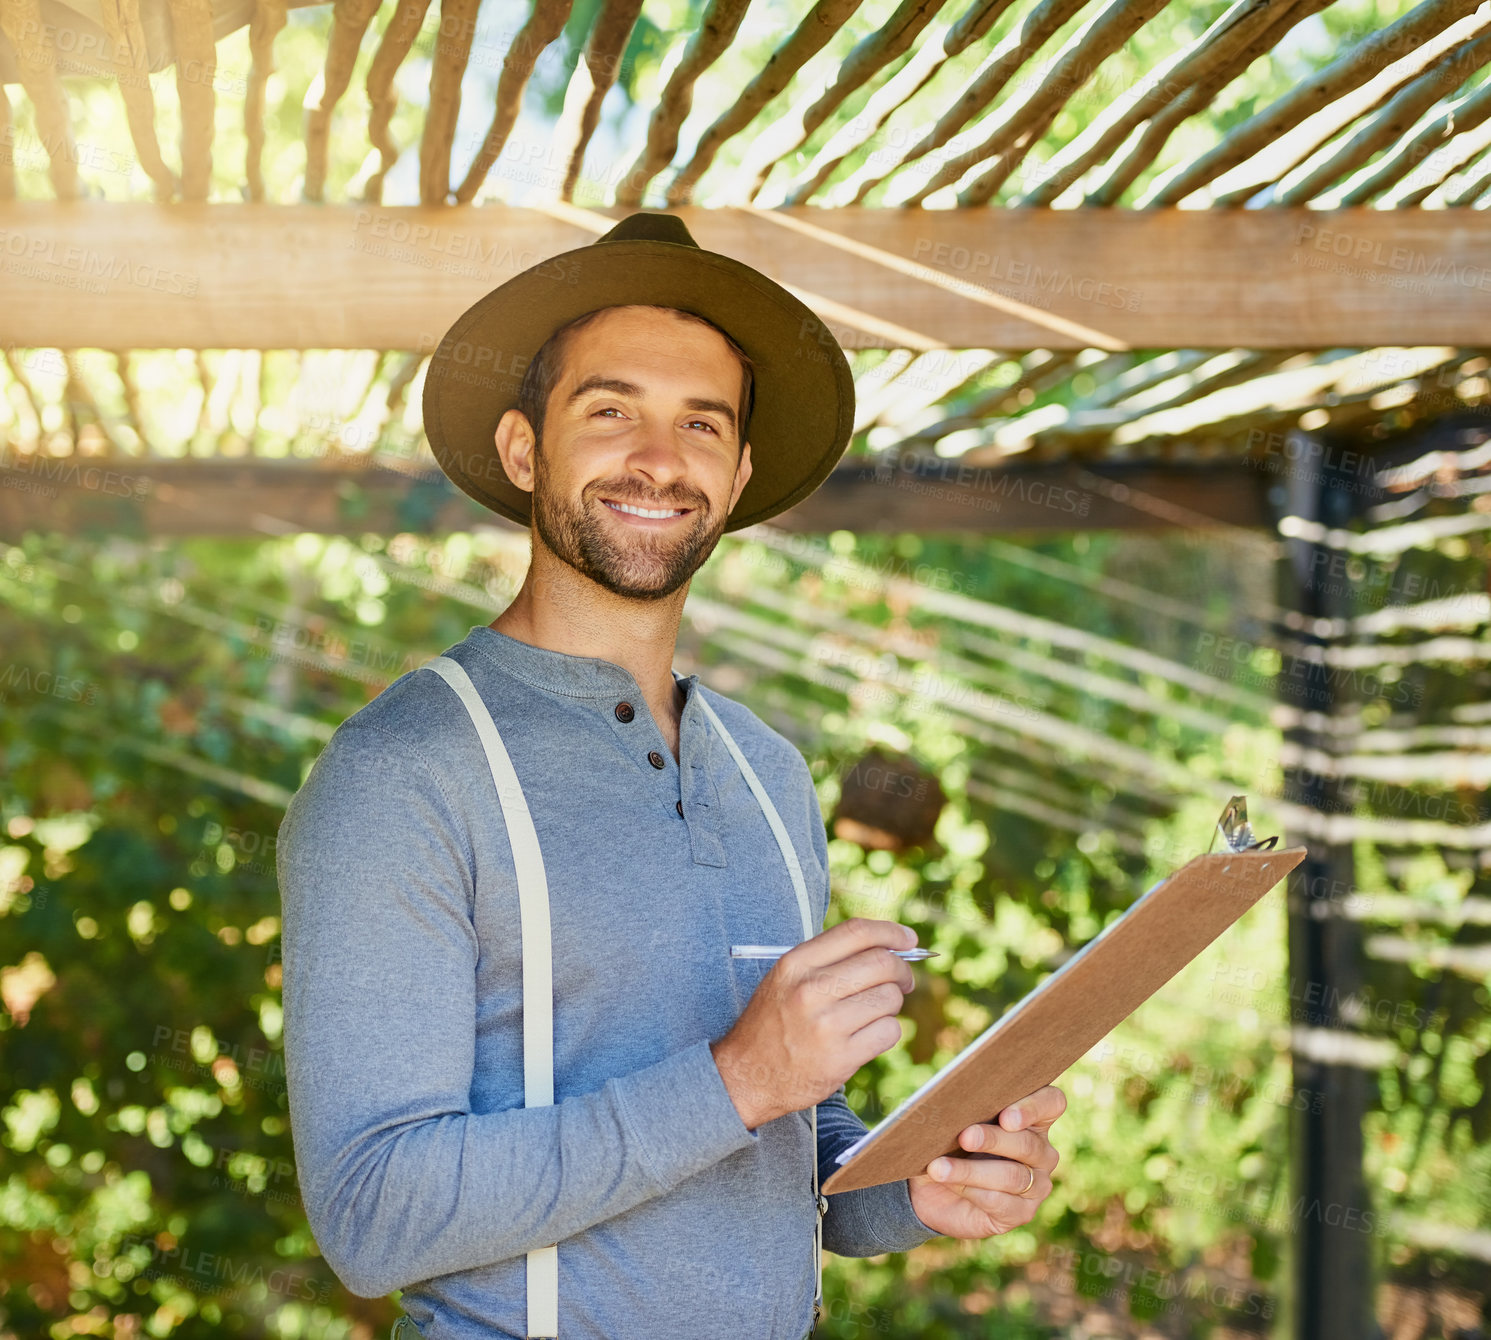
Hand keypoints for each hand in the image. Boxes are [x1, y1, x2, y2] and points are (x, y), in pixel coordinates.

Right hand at [711, 918, 918, 1129]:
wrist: (746, 1076)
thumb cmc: (774, 1022)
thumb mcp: (787, 978)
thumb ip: (829, 958)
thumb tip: (889, 946)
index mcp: (797, 963)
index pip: (857, 932)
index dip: (891, 932)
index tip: (908, 939)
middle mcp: (810, 989)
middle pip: (882, 963)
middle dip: (902, 970)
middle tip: (903, 981)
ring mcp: (826, 1025)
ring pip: (890, 999)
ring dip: (890, 1005)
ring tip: (871, 1013)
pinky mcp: (841, 1058)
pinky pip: (889, 1032)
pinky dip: (886, 1032)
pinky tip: (866, 1036)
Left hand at [905, 1085, 1065, 1238]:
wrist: (933, 1188)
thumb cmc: (948, 1143)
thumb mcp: (952, 1122)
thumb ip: (961, 1109)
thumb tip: (948, 1104)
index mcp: (1033, 1118)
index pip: (1052, 1103)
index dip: (1034, 1107)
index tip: (1006, 1116)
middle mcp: (1042, 1152)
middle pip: (1028, 1143)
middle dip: (993, 1139)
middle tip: (965, 1137)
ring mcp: (1037, 1185)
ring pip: (1012, 1176)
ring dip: (971, 1171)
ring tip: (938, 1166)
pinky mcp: (1021, 1212)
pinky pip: (1000, 1202)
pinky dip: (969, 1191)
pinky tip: (948, 1183)